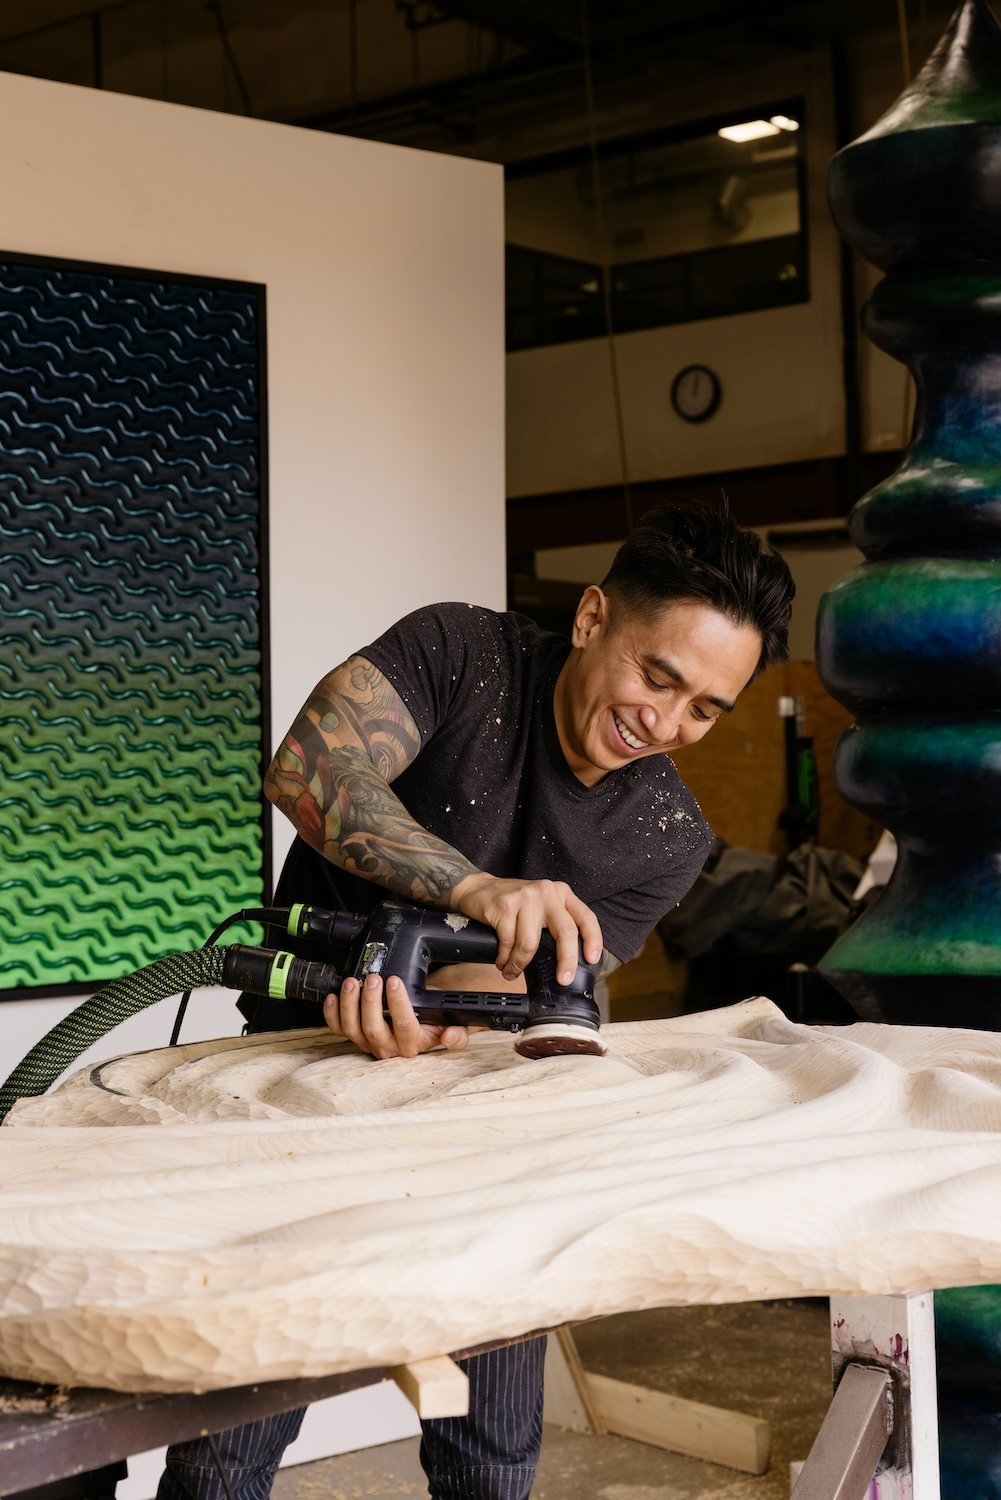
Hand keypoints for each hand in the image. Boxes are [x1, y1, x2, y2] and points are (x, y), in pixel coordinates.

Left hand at [323, 973, 470, 1058]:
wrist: (422, 1021)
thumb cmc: (435, 1020)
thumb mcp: (454, 1025)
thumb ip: (458, 1034)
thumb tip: (451, 1037)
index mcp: (413, 1044)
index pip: (404, 1026)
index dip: (398, 1003)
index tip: (394, 980)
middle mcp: (389, 1047)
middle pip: (374, 1029)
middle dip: (370, 1001)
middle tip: (373, 978)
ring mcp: (369, 1043)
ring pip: (353, 1030)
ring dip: (349, 1004)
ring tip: (352, 982)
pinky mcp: (355, 1036)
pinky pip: (338, 1029)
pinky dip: (332, 1014)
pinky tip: (333, 996)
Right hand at [450, 873, 602, 986]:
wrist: (477, 888)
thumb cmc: (513, 903)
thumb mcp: (541, 906)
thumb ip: (555, 924)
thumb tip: (569, 961)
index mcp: (561, 894)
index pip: (585, 917)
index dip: (593, 939)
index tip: (593, 959)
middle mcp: (546, 893)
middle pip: (565, 931)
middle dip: (566, 961)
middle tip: (562, 979)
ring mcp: (525, 898)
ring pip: (531, 943)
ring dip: (520, 965)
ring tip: (512, 972)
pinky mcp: (504, 906)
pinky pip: (508, 943)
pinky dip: (504, 959)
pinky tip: (501, 962)